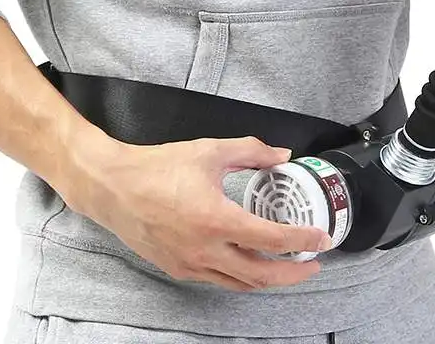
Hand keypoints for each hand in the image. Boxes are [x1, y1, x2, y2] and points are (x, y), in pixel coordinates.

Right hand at [69, 134, 332, 291]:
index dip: (301, 241)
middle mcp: (206, 250)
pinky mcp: (178, 269)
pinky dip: (240, 275)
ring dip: (268, 279)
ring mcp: (191, 265)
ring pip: (240, 283)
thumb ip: (251, 151)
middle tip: (313, 264)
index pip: (271, 239)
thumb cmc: (158, 167)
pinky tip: (248, 261)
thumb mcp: (209, 151)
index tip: (322, 239)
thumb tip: (281, 154)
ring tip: (287, 267)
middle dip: (293, 274)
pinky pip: (218, 279)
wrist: (113, 187)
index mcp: (217, 220)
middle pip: (261, 275)